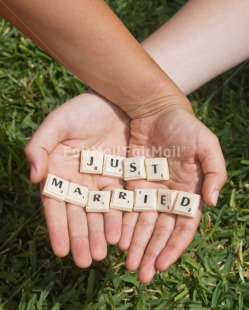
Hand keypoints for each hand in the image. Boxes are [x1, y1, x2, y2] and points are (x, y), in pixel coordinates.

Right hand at [25, 92, 128, 266]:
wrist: (118, 100)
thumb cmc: (83, 109)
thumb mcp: (58, 123)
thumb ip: (40, 146)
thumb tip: (34, 177)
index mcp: (59, 170)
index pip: (56, 204)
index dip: (58, 227)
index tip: (60, 250)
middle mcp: (79, 181)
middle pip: (79, 214)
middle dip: (81, 238)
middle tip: (86, 261)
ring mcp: (100, 181)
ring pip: (99, 213)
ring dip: (100, 233)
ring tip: (102, 254)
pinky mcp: (121, 178)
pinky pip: (120, 202)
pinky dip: (119, 218)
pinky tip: (120, 235)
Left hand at [119, 106, 226, 283]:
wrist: (157, 110)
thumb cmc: (184, 126)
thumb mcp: (206, 145)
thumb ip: (213, 172)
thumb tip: (213, 202)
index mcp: (189, 192)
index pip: (183, 227)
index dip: (174, 247)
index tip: (161, 265)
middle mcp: (169, 196)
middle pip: (161, 231)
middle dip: (152, 252)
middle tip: (140, 274)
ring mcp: (150, 191)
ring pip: (143, 225)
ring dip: (137, 245)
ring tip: (128, 264)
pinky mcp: (133, 183)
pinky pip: (128, 208)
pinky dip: (124, 225)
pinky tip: (118, 240)